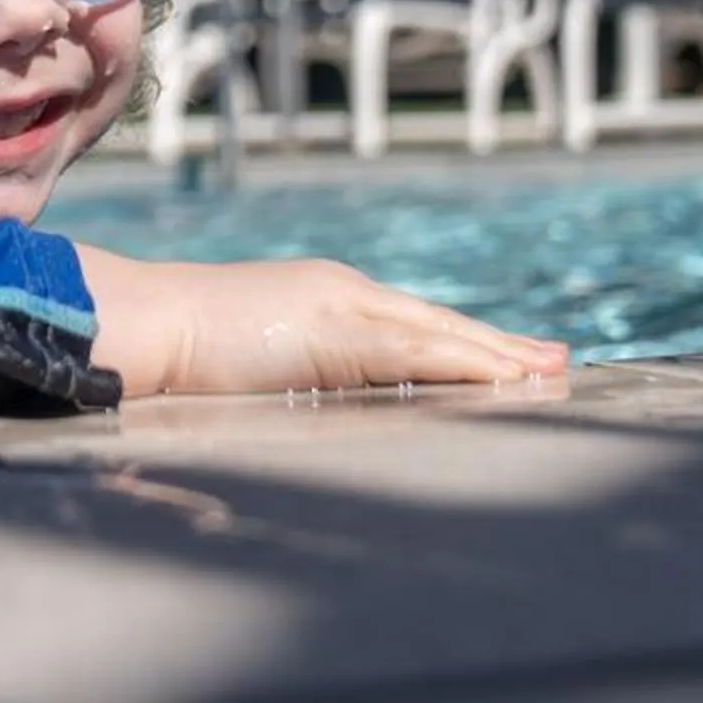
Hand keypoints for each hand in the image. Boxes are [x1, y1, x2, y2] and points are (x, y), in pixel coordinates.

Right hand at [82, 250, 568, 396]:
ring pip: (440, 334)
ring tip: (549, 374)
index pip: (410, 324)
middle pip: (438, 323)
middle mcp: (342, 293)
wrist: (145, 321)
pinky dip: (470, 364)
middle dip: (499, 347)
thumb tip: (313, 408)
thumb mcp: (253, 361)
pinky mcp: (339, 329)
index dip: (463, 342)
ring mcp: (342, 306)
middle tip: (557, 362)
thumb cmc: (178, 348)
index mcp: (322, 301)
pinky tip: (508, 380)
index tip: (508, 358)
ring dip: (499, 357)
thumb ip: (294, 373)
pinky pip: (420, 351)